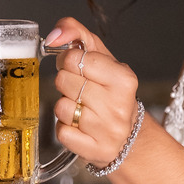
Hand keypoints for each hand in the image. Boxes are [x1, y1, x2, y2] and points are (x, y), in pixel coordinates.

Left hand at [45, 18, 140, 167]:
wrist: (129, 136)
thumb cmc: (111, 91)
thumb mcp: (101, 56)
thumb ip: (76, 33)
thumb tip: (53, 35)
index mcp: (124, 78)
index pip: (77, 58)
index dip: (68, 60)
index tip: (75, 66)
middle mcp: (119, 105)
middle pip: (64, 82)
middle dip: (65, 82)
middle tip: (78, 88)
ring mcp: (108, 130)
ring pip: (61, 108)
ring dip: (64, 106)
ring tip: (80, 107)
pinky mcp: (95, 150)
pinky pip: (61, 133)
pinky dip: (64, 128)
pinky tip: (78, 126)